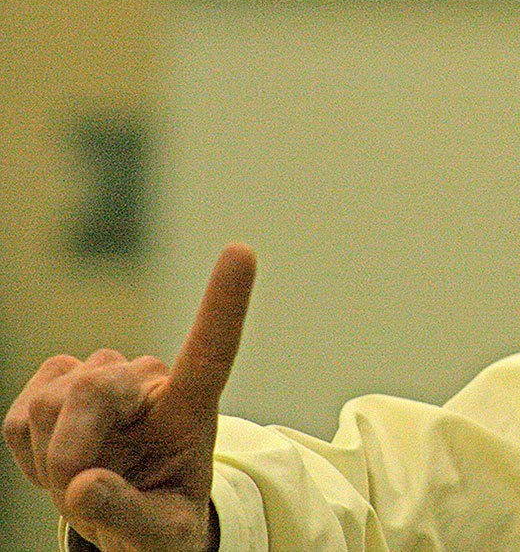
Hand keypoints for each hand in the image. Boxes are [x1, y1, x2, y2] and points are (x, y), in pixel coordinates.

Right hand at [4, 244, 255, 551]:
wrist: (131, 520)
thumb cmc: (161, 523)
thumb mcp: (161, 536)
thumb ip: (128, 515)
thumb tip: (84, 484)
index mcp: (191, 410)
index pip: (211, 351)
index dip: (224, 303)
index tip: (242, 251)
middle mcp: (149, 382)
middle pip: (94, 384)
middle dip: (70, 449)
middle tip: (80, 493)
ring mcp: (102, 379)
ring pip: (49, 402)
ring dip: (51, 457)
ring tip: (84, 481)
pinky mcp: (56, 387)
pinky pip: (18, 418)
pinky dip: (28, 454)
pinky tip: (61, 463)